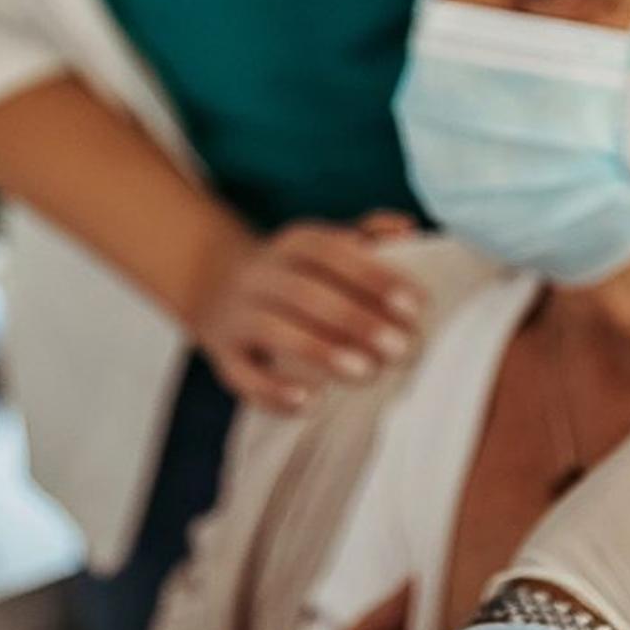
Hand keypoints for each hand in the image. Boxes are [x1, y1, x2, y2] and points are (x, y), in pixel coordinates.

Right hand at [190, 215, 425, 413]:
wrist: (214, 283)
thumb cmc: (296, 272)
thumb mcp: (326, 246)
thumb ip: (369, 235)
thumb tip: (406, 228)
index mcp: (293, 244)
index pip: (332, 252)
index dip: (373, 277)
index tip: (415, 307)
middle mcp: (261, 275)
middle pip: (305, 293)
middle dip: (357, 321)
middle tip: (401, 349)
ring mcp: (237, 315)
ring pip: (272, 330)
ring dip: (320, 351)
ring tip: (367, 373)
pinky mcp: (224, 355)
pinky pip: (242, 374)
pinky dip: (273, 390)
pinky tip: (310, 401)